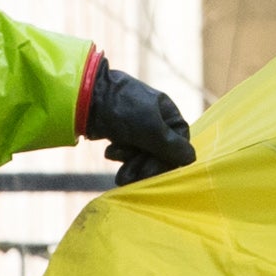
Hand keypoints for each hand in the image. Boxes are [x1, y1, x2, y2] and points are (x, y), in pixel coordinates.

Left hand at [90, 68, 196, 184]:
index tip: (154, 170)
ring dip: (132, 166)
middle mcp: (154, 119)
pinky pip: (126, 152)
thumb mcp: (152, 129)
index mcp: (167, 112)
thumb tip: (191, 159)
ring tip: (120, 171)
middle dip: (146, 167)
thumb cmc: (123, 109)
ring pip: (142, 155)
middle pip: (160, 153)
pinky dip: (120, 155)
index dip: (168, 160)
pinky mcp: (119, 132)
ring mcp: (136, 126)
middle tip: (132, 177)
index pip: (179, 143)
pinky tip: (110, 152)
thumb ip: (172, 146)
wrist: (84, 98)